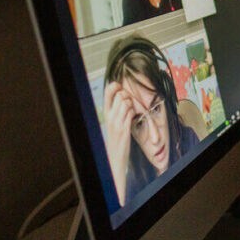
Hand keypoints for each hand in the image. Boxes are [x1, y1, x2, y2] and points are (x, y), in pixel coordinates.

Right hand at [103, 80, 134, 204]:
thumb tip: (123, 94)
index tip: (121, 88)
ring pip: (126, 102)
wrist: (115, 154)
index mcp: (106, 113)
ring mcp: (116, 122)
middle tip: (129, 103)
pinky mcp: (124, 128)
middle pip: (120, 95)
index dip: (115, 86)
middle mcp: (109, 116)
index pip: (108, 92)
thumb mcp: (114, 121)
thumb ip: (116, 108)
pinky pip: (130, 112)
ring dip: (132, 104)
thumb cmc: (117, 137)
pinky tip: (132, 117)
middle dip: (127, 96)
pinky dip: (133, 112)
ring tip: (131, 111)